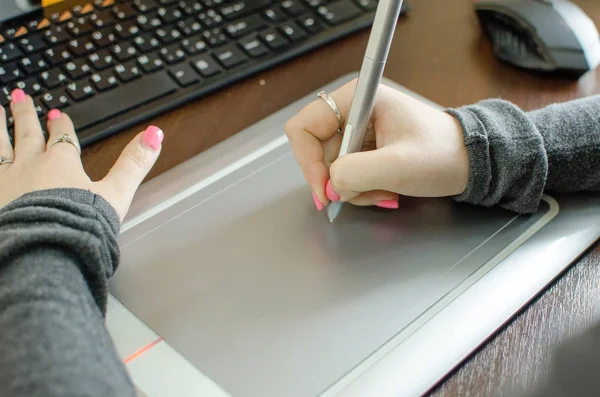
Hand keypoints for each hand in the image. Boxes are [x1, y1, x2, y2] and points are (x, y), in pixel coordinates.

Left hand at [0, 89, 162, 220]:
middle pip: (27, 134)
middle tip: (19, 97)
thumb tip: (154, 134)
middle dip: (25, 115)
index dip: (61, 126)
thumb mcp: (116, 193)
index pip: (62, 138)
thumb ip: (134, 163)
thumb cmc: (78, 224)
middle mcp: (30, 166)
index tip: (56, 115)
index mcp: (61, 164)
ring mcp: (4, 180)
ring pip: (0, 145)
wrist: (43, 249)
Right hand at [285, 79, 469, 209]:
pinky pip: (346, 173)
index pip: (305, 128)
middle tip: (362, 195)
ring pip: (332, 167)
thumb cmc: (444, 154)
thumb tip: (330, 188)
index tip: (325, 190)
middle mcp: (353, 109)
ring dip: (352, 188)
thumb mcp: (397, 166)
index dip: (308, 162)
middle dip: (338, 180)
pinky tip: (384, 189)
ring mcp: (358, 129)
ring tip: (383, 191)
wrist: (471, 161)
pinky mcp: (365, 147)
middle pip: (317, 152)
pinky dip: (360, 188)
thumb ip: (354, 174)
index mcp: (358, 98)